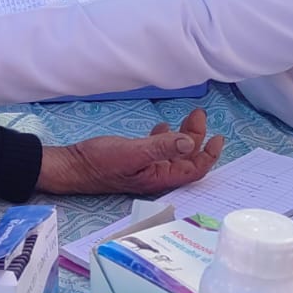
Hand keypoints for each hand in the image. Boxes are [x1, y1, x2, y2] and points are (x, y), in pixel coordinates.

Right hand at [36, 109, 224, 194]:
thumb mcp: (133, 152)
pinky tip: (163, 127)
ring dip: (183, 135)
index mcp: (160, 177)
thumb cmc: (100, 162)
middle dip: (197, 137)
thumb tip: (190, 142)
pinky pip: (158, 149)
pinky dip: (166, 137)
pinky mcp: (135, 159)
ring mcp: (146, 167)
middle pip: (186, 158)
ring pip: (173, 152)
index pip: (194, 169)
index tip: (217, 137)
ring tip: (188, 117)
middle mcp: (156, 174)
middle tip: (198, 114)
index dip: (209, 155)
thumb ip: (161, 147)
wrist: (74, 166)